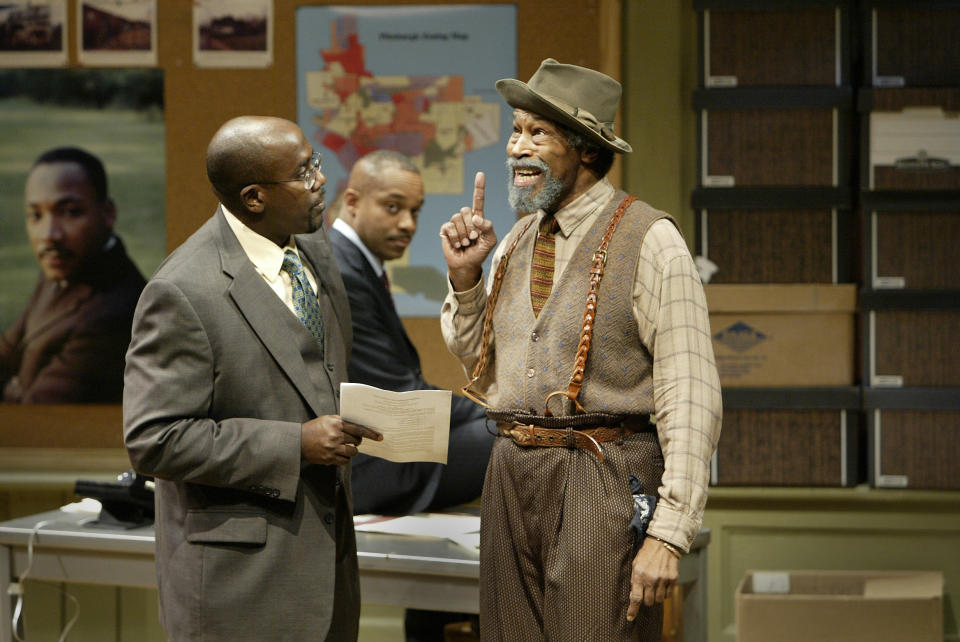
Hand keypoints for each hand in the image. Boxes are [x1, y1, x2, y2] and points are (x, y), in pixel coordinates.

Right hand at [300, 415, 381, 465]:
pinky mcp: (329, 458)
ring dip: (353, 451)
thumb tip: (358, 427)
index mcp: (336, 423)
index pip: (358, 428)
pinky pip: (345, 461)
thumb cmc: (314, 428)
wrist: (298, 440)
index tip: (379, 436)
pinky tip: (340, 454)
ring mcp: (332, 448)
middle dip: (358, 441)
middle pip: (357, 440)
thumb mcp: (328, 419)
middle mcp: (335, 435)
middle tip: (356, 441)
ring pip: (353, 452)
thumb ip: (342, 422)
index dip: (370, 433)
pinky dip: (345, 458)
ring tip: (347, 448)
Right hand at [440, 171, 497, 290]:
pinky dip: (455, 238)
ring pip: (457, 219)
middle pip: (466, 210)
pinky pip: (449, 227)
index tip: (480, 174)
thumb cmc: (479, 252)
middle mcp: (466, 217)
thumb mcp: (490, 241)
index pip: (478, 200)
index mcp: (478, 217)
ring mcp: (455, 223)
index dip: (479, 187)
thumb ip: (488, 227)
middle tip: (473, 238)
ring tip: (465, 243)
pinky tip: (457, 244)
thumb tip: (476, 217)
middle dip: (470, 226)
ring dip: (463, 234)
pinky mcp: (445, 229)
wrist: (466, 265)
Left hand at [626, 538, 678, 620]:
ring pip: (659, 600)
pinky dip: (665, 593)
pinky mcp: (673, 579)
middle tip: (646, 592)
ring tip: (655, 587)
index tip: (630, 618)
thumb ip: (634, 580)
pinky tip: (662, 584)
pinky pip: (668, 594)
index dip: (633, 610)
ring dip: (656, 597)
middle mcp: (651, 579)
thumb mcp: (635, 564)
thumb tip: (634, 595)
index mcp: (639, 575)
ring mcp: (663, 580)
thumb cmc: (647, 553)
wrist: (664, 543)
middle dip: (646, 600)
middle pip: (648, 602)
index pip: (635, 598)